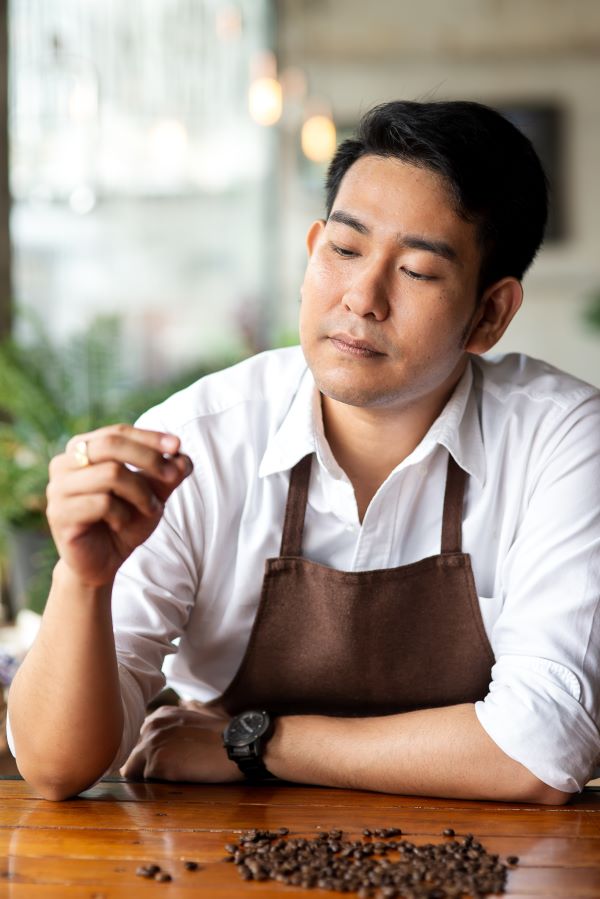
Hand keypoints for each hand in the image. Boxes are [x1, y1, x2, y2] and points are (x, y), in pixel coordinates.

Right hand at [46, 424, 192, 586]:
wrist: (104, 562)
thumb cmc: (125, 521)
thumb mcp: (153, 495)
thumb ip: (168, 474)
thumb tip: (184, 457)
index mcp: (82, 449)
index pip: (118, 432)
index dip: (149, 437)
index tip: (178, 446)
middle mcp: (64, 463)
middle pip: (111, 445)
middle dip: (149, 459)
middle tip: (172, 477)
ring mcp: (58, 488)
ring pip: (110, 473)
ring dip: (140, 493)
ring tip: (150, 510)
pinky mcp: (59, 513)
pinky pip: (102, 503)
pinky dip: (123, 514)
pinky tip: (122, 524)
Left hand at [120, 705, 243, 782]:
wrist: (237, 746)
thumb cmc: (224, 734)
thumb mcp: (199, 714)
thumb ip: (180, 717)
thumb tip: (179, 714)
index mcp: (160, 715)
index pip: (140, 739)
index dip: (149, 753)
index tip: (163, 761)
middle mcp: (152, 726)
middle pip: (134, 755)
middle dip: (145, 765)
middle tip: (167, 774)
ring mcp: (152, 744)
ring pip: (135, 769)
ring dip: (149, 777)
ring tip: (171, 779)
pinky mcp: (156, 764)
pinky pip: (146, 781)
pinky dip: (158, 785)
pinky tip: (177, 782)